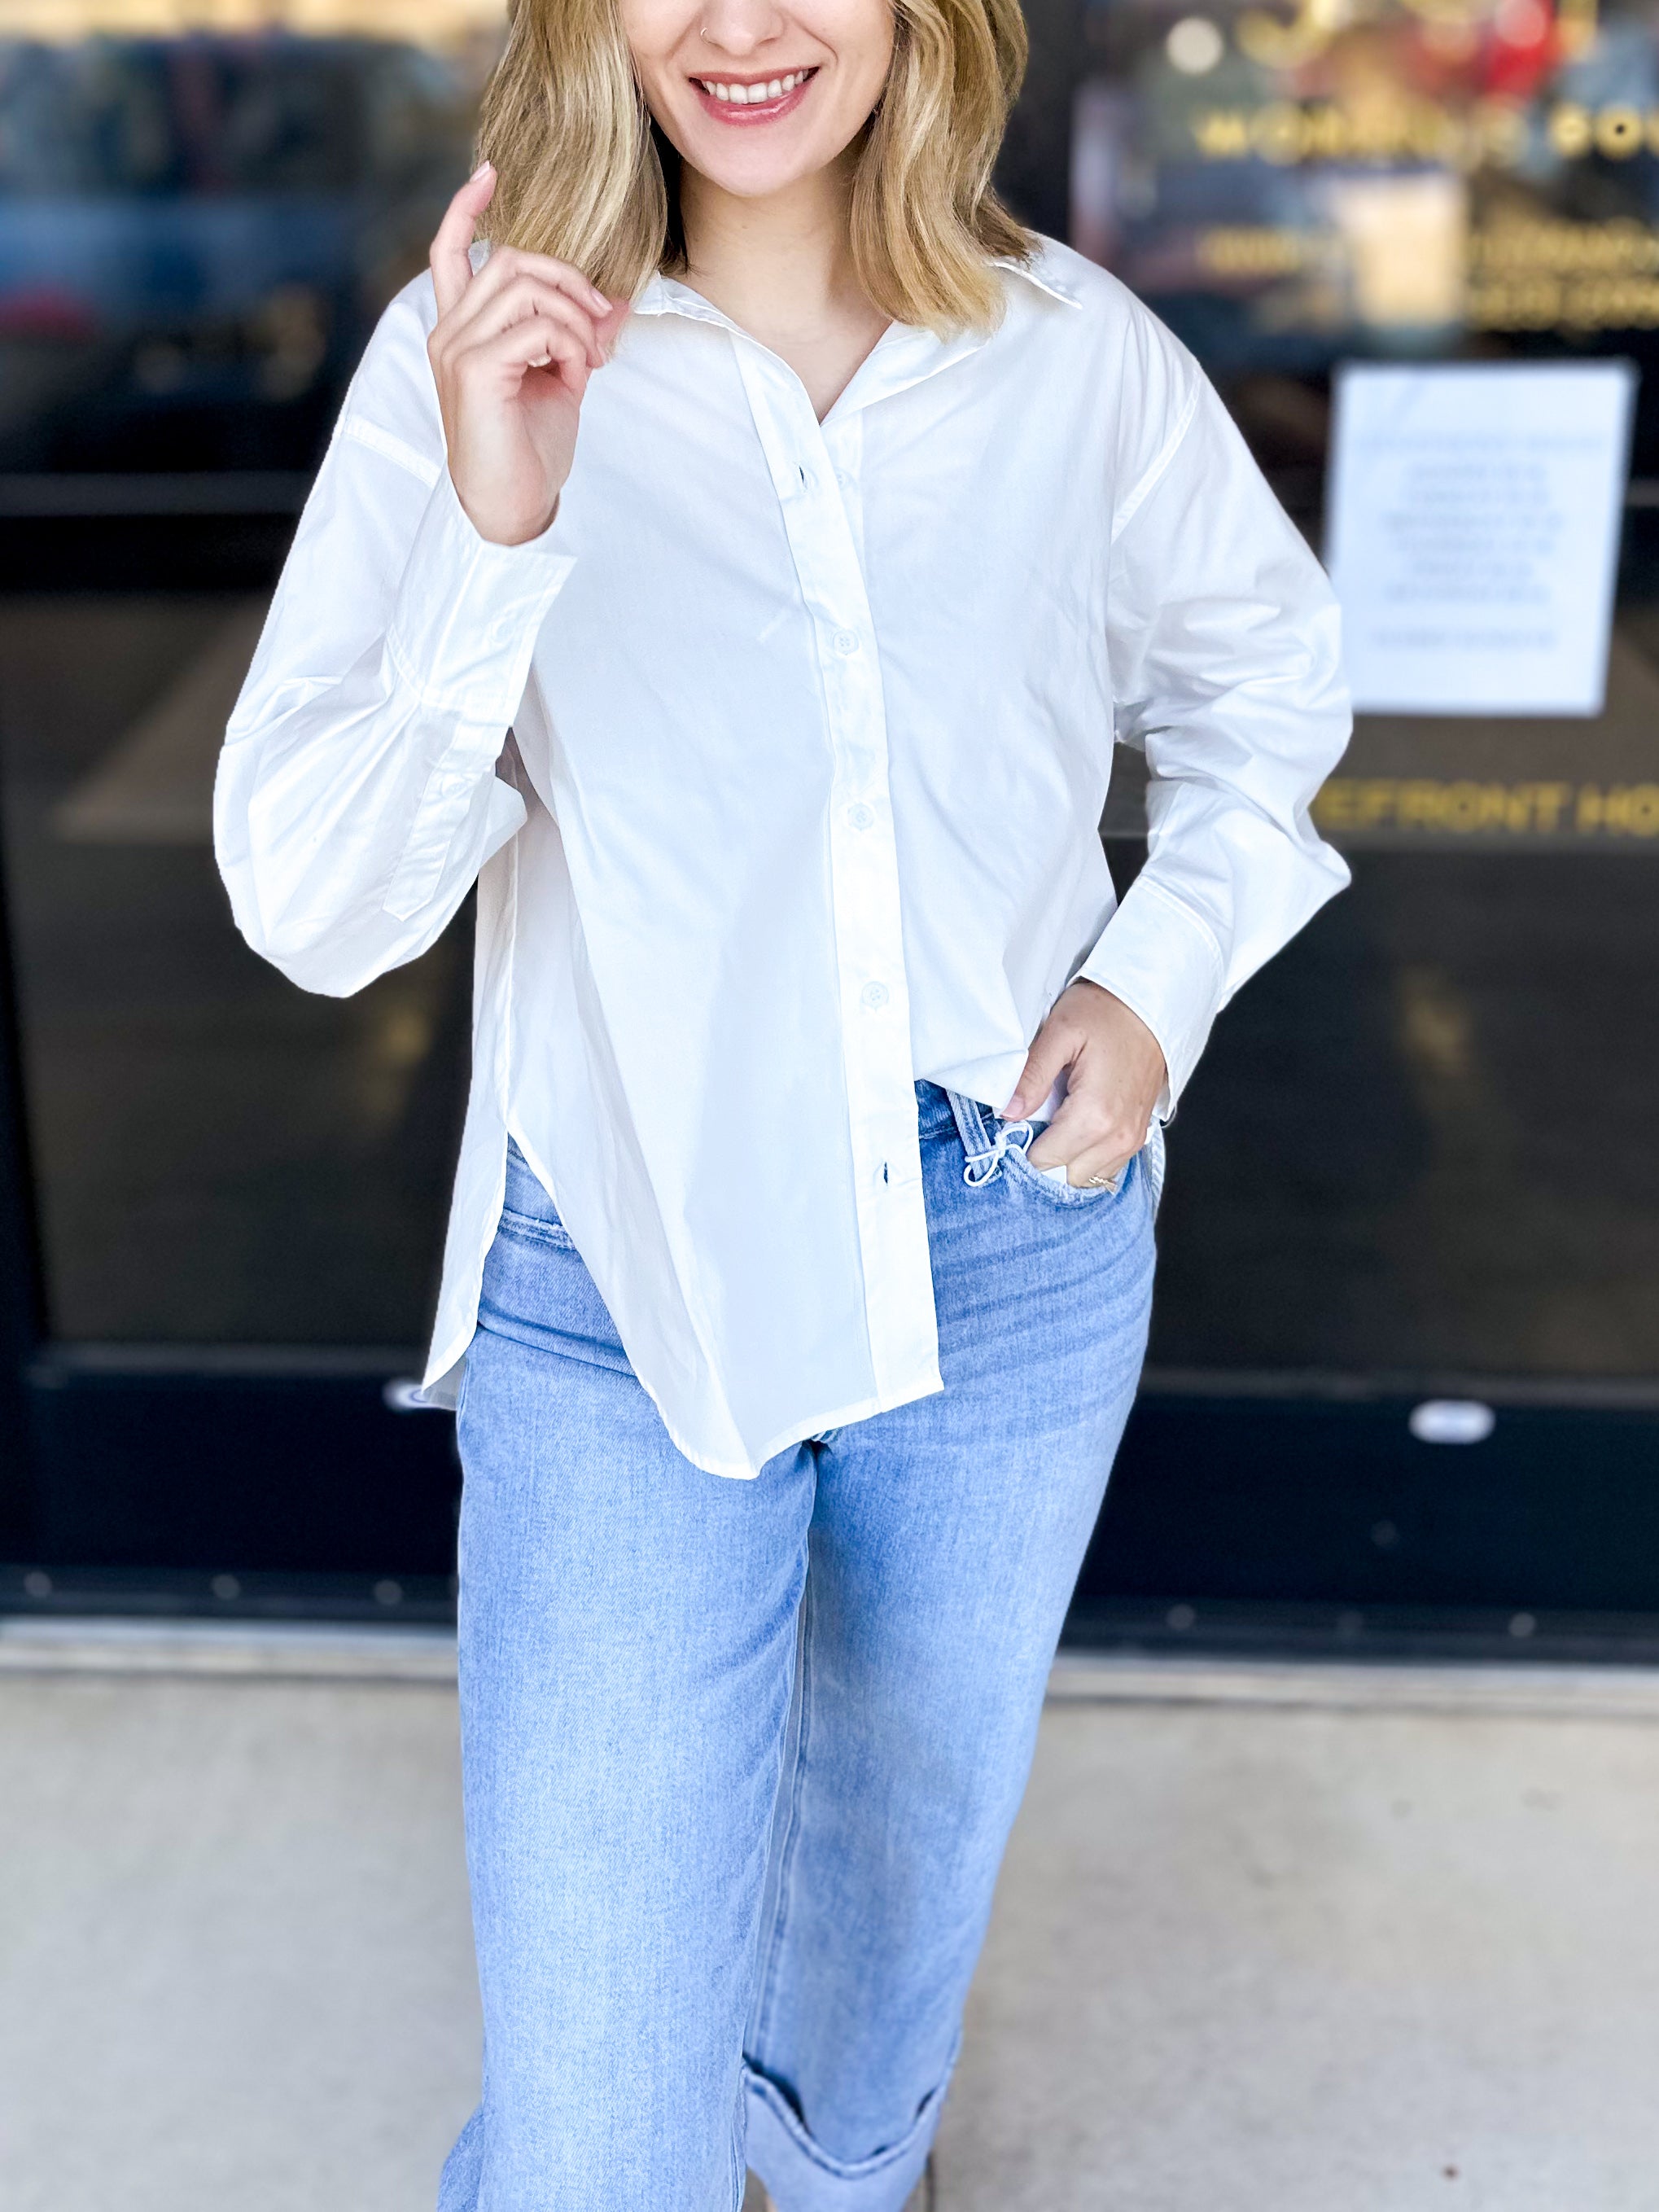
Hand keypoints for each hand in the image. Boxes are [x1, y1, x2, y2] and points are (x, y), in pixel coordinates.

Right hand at [426, 164, 629, 546]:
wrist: (514, 506)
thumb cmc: (528, 449)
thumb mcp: (559, 379)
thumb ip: (576, 336)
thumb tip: (616, 301)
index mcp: (460, 330)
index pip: (450, 252)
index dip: (467, 207)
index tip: (492, 173)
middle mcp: (449, 332)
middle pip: (510, 259)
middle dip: (568, 278)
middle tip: (601, 319)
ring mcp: (458, 349)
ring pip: (526, 286)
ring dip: (575, 316)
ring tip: (589, 358)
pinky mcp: (476, 370)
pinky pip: (537, 326)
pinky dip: (571, 344)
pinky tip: (577, 375)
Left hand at [1007, 981, 1166, 1189]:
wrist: (1150, 1005)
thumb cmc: (1106, 1013)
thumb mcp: (1060, 1032)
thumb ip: (1032, 1076)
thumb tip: (1008, 1112)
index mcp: (1095, 1115)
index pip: (1045, 1161)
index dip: (1023, 1148)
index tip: (1015, 1126)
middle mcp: (1117, 1136)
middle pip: (1065, 1177)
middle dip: (1044, 1158)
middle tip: (1034, 1123)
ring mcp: (1132, 1139)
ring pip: (1087, 1178)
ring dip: (1066, 1160)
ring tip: (1056, 1124)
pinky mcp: (1138, 1135)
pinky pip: (1107, 1167)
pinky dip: (1087, 1157)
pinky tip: (1076, 1129)